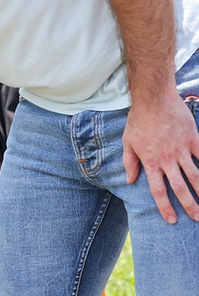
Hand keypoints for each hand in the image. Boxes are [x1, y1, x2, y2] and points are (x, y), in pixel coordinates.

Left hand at [123, 92, 198, 222]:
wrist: (153, 99)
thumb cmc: (138, 120)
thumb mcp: (128, 142)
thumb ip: (129, 162)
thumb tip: (130, 180)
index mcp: (150, 162)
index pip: (158, 190)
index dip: (165, 207)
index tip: (171, 220)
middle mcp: (167, 160)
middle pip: (180, 188)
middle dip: (189, 205)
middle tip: (196, 218)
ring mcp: (181, 150)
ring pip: (196, 176)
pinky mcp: (193, 139)